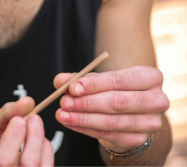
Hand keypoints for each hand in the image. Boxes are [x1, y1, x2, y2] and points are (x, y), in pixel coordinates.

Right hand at [0, 97, 53, 165]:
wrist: (10, 165)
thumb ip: (5, 114)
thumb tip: (26, 102)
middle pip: (2, 161)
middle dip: (14, 133)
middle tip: (19, 119)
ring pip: (27, 163)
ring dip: (34, 135)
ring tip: (34, 120)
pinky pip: (44, 165)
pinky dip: (46, 147)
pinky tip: (41, 138)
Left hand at [54, 66, 169, 152]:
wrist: (132, 111)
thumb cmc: (115, 88)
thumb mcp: (99, 79)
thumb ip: (79, 78)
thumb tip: (59, 81)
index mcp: (150, 77)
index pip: (119, 80)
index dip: (94, 84)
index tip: (72, 87)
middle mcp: (156, 100)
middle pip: (117, 102)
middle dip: (87, 103)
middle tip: (65, 102)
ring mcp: (151, 123)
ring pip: (112, 121)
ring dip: (83, 118)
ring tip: (63, 113)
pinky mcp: (139, 139)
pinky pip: (108, 135)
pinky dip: (85, 128)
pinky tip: (71, 122)